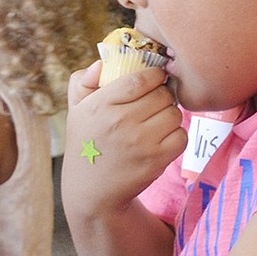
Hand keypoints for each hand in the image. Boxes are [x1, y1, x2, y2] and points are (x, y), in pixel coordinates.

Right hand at [63, 61, 185, 215]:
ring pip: (175, 115)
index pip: (139, 79)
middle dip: (163, 96)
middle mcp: (120, 122)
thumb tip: (101, 63)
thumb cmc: (86, 144)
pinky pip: (181, 137)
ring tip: (157, 121)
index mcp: (100, 105)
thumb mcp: (76, 111)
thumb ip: (83, 82)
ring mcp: (140, 142)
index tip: (156, 77)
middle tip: (156, 103)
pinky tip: (162, 139)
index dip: (154, 75)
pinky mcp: (155, 161)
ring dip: (170, 116)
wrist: (91, 192)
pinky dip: (176, 136)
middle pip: (162, 95)